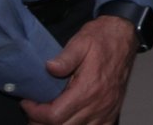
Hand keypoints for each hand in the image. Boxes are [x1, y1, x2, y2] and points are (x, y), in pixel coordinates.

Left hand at [21, 15, 136, 124]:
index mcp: (89, 88)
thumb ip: (65, 57)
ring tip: (48, 115)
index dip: (36, 113)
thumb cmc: (102, 38)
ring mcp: (106, 110)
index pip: (55, 115)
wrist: (124, 36)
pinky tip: (70, 118)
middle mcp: (98, 104)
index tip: (28, 103)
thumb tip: (49, 67)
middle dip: (43, 122)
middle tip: (34, 111)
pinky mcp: (112, 112)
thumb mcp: (81, 41)